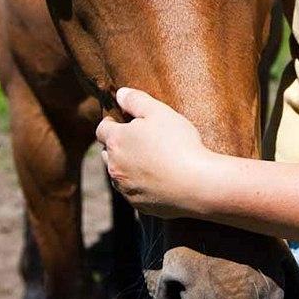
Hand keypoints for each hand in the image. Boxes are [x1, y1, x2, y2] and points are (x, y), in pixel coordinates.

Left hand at [96, 88, 214, 217]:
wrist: (197, 184)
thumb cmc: (178, 143)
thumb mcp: (159, 112)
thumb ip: (136, 100)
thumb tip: (120, 94)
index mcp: (117, 141)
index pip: (102, 129)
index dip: (111, 122)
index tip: (123, 120)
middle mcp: (114, 167)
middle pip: (107, 152)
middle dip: (118, 144)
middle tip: (138, 139)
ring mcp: (125, 188)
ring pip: (118, 173)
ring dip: (127, 165)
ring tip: (149, 159)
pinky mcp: (138, 204)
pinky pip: (132, 191)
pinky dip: (139, 183)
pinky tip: (158, 178)